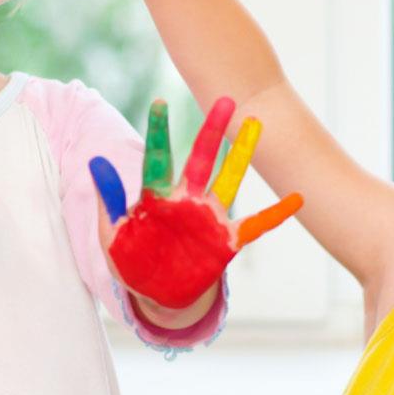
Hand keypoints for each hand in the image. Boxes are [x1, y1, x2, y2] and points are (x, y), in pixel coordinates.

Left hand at [89, 97, 303, 308]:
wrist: (158, 295)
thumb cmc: (131, 260)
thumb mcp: (111, 235)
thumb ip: (108, 200)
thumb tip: (96, 162)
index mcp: (156, 197)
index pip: (158, 158)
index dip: (158, 132)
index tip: (159, 103)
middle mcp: (186, 199)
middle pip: (201, 159)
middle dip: (212, 130)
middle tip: (225, 99)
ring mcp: (209, 218)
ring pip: (229, 181)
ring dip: (242, 156)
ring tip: (257, 126)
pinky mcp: (226, 241)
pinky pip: (256, 225)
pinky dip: (276, 213)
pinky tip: (298, 198)